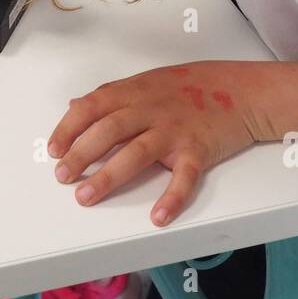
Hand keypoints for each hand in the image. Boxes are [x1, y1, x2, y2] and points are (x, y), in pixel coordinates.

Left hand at [48, 62, 262, 226]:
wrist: (244, 91)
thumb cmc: (195, 86)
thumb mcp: (149, 81)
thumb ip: (113, 96)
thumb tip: (76, 106)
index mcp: (136, 92)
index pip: (92, 106)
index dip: (69, 127)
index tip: (53, 149)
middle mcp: (152, 109)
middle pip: (109, 130)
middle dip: (80, 154)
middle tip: (62, 176)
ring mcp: (175, 130)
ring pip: (136, 153)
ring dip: (108, 177)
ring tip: (86, 196)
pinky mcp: (198, 150)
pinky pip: (183, 177)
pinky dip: (171, 198)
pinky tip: (157, 217)